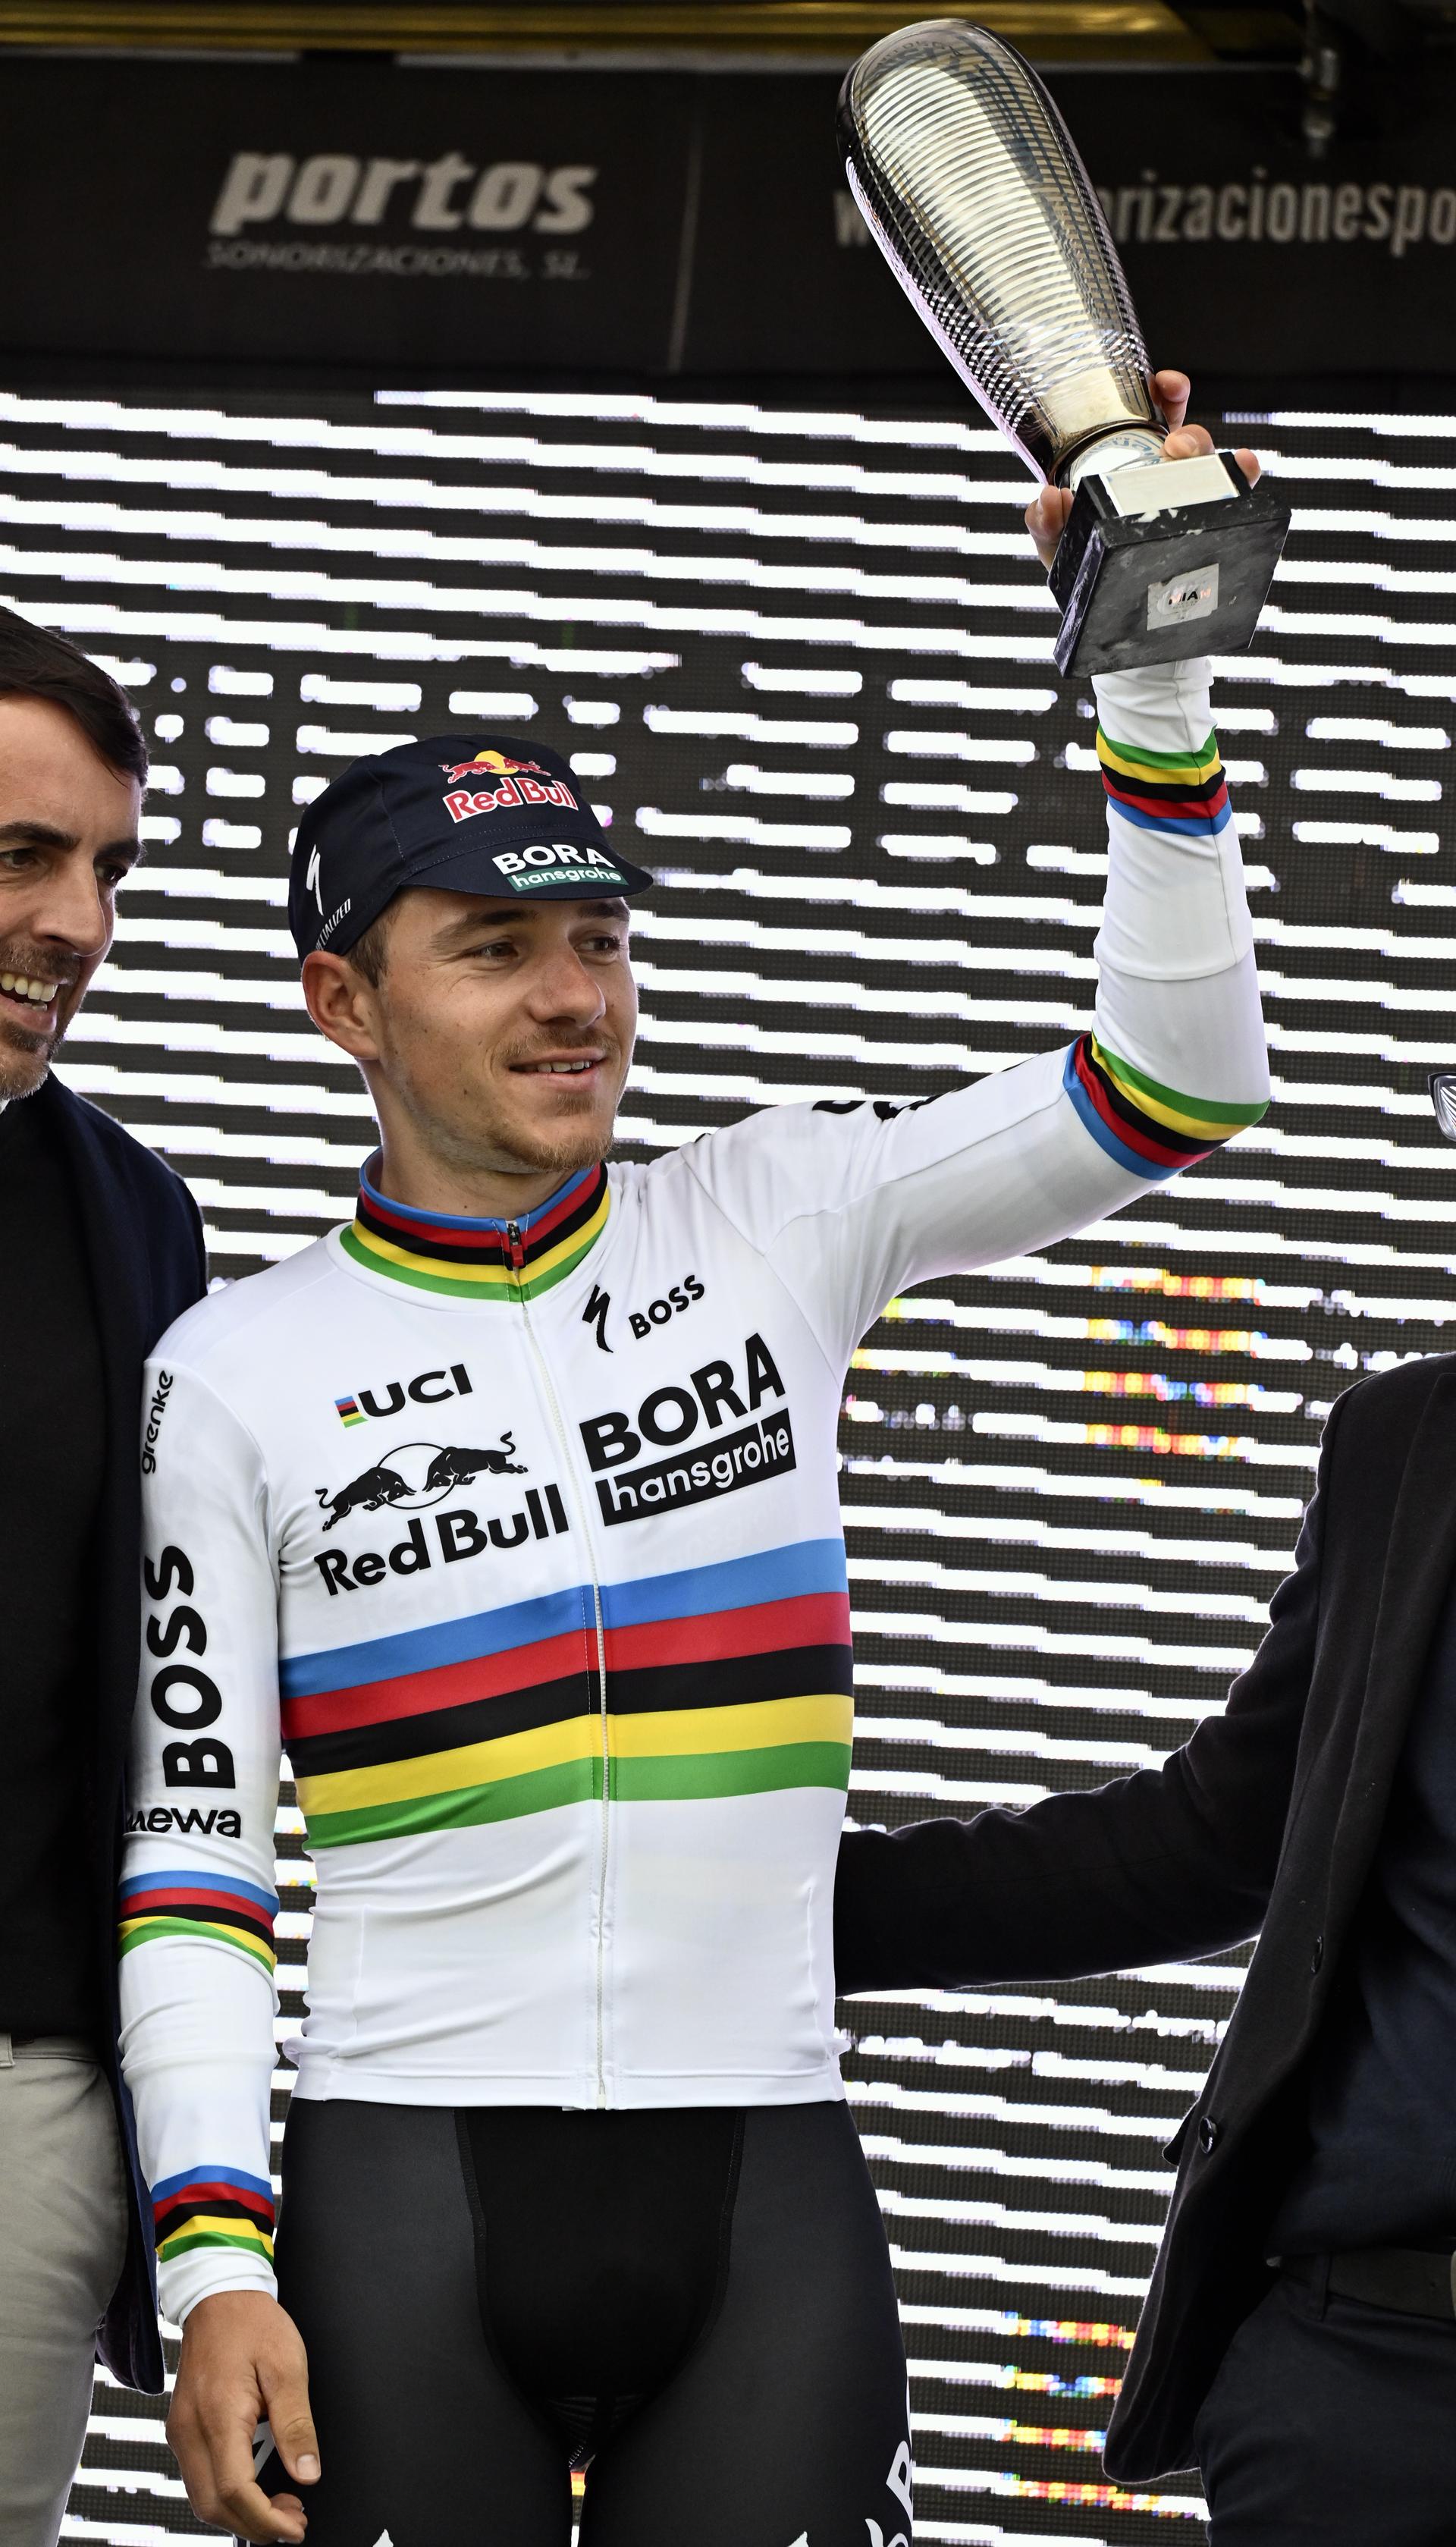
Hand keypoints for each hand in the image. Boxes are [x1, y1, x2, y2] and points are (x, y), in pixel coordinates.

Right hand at [167, 2290, 318, 2543]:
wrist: (219, 2297)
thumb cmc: (253, 2324)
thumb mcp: (288, 2366)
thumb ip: (297, 2424)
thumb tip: (307, 2472)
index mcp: (217, 2416)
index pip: (236, 2492)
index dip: (267, 2519)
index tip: (295, 2526)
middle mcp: (190, 2431)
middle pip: (213, 2505)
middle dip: (254, 2525)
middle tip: (293, 2521)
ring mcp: (181, 2432)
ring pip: (201, 2498)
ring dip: (240, 2514)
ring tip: (280, 2507)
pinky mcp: (182, 2429)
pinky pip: (199, 2478)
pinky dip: (226, 2495)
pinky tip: (255, 2487)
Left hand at [1024, 369, 1261, 568]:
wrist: (1108, 616)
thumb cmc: (1085, 567)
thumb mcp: (1058, 542)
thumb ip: (1045, 521)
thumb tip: (1049, 499)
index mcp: (1131, 462)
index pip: (1154, 415)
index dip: (1165, 392)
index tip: (1165, 385)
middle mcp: (1165, 476)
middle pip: (1189, 439)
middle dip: (1189, 433)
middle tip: (1175, 448)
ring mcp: (1189, 501)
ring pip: (1212, 465)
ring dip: (1211, 456)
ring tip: (1194, 465)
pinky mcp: (1209, 526)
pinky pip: (1235, 496)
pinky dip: (1242, 477)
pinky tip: (1242, 468)